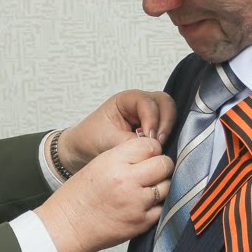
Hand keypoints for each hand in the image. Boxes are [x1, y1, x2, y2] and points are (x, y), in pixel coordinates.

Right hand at [34, 136, 171, 251]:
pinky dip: (156, 206)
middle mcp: (128, 180)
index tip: (147, 156)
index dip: (152, 150)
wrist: (68, 225)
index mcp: (115, 161)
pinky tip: (142, 205)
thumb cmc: (80, 196)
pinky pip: (162, 208)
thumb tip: (154, 153)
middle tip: (152, 172)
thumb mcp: (99, 164)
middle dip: (161, 167)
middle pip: (165, 164)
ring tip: (146, 190)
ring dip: (161, 187)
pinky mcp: (141, 222)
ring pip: (168, 186)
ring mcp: (137, 202)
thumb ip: (127, 157)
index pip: (151, 146)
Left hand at [58, 90, 176, 171]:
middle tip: (159, 141)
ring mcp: (148, 116)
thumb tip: (152, 148)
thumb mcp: (108, 141)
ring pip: (169, 113)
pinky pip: (167, 127)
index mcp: (126, 100)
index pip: (147, 102)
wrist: (82, 151)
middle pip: (164, 103)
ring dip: (168, 128)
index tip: (148, 137)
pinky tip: (160, 149)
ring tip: (160, 146)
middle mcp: (139, 104)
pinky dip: (168, 136)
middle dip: (165, 121)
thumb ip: (130, 143)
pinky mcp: (152, 129)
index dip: (151, 119)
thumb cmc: (90, 140)